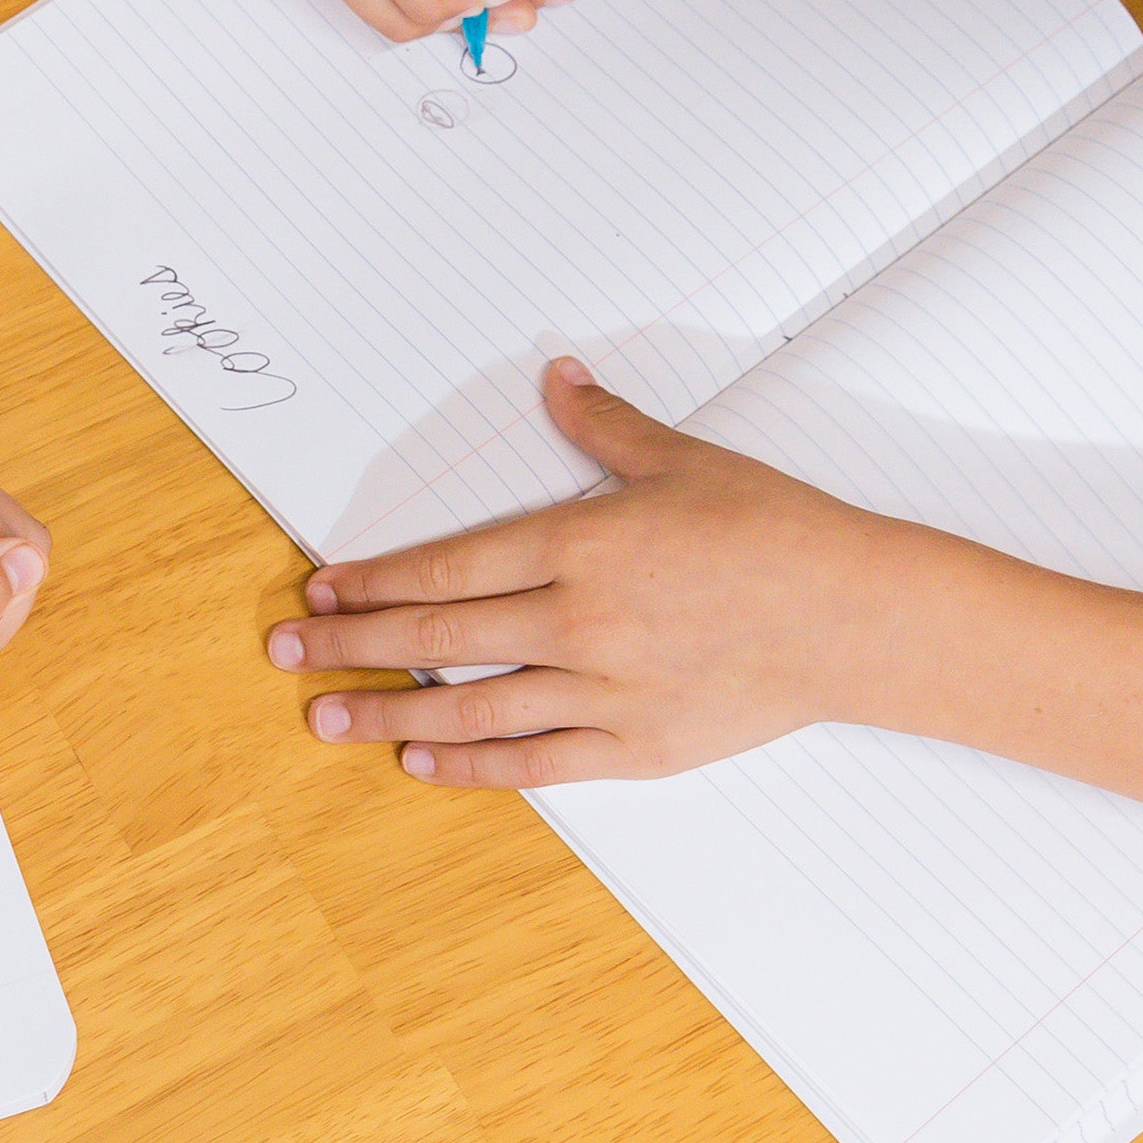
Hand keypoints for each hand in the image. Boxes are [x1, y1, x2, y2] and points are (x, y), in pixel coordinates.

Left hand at [262, 359, 909, 781]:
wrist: (853, 617)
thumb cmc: (777, 533)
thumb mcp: (684, 461)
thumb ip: (606, 427)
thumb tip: (558, 379)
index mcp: (580, 543)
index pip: (447, 564)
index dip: (374, 580)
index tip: (322, 589)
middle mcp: (578, 619)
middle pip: (439, 631)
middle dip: (353, 641)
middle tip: (289, 652)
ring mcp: (603, 688)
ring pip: (470, 702)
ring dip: (388, 709)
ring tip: (327, 716)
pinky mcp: (635, 744)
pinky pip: (533, 759)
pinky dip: (470, 763)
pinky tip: (421, 760)